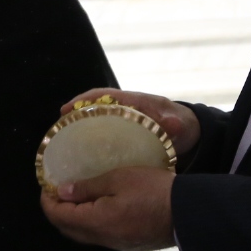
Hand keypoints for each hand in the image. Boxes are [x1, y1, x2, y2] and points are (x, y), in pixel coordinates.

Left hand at [41, 166, 176, 250]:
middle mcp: (103, 238)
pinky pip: (101, 235)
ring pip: (84, 234)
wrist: (190, 214)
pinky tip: (99, 206)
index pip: (58, 216)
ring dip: (75, 217)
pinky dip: (91, 221)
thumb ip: (88, 187)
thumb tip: (62, 192)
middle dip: (57, 210)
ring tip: (77, 195)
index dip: (47, 201)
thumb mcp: (119, 178)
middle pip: (68, 229)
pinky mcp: (129, 244)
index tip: (47, 185)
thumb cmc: (154, 191)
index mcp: (96, 222)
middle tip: (58, 190)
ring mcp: (116, 244)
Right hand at [59, 88, 200, 157]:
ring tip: (63, 142)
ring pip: (97, 119)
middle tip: (58, 128)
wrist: (191, 133)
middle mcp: (126, 108)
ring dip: (81, 126)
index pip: (105, 95)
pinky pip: (104, 132)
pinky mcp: (125, 133)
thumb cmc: (184, 126)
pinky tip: (82, 155)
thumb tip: (173, 124)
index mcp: (136, 102)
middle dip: (75, 113)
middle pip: (95, 106)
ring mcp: (124, 121)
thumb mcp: (181, 125)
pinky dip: (92, 139)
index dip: (84, 100)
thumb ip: (175, 124)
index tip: (66, 108)